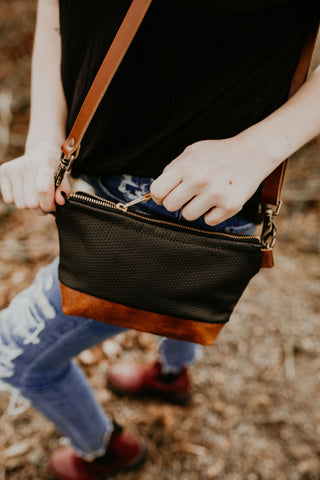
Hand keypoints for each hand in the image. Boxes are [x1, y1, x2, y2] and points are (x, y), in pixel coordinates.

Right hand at [0, 144, 70, 214]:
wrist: (41, 152)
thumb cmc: (54, 169)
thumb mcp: (64, 178)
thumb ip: (63, 190)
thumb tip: (60, 201)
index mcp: (44, 164)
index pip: (42, 189)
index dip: (48, 204)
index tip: (53, 206)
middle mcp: (27, 165)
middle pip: (31, 202)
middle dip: (41, 208)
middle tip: (46, 204)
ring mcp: (13, 168)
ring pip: (20, 204)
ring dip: (30, 206)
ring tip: (36, 197)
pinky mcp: (3, 171)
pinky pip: (9, 199)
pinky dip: (18, 200)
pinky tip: (24, 191)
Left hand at [150, 137, 272, 225]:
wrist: (252, 153)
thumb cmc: (219, 154)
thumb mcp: (192, 152)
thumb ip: (173, 169)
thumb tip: (156, 192)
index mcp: (187, 165)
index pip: (157, 191)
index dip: (158, 196)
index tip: (164, 196)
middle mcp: (199, 179)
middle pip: (170, 206)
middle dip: (175, 202)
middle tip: (186, 196)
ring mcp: (215, 194)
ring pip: (188, 215)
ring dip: (193, 208)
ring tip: (204, 196)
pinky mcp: (230, 205)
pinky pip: (209, 221)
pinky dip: (212, 213)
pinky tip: (218, 200)